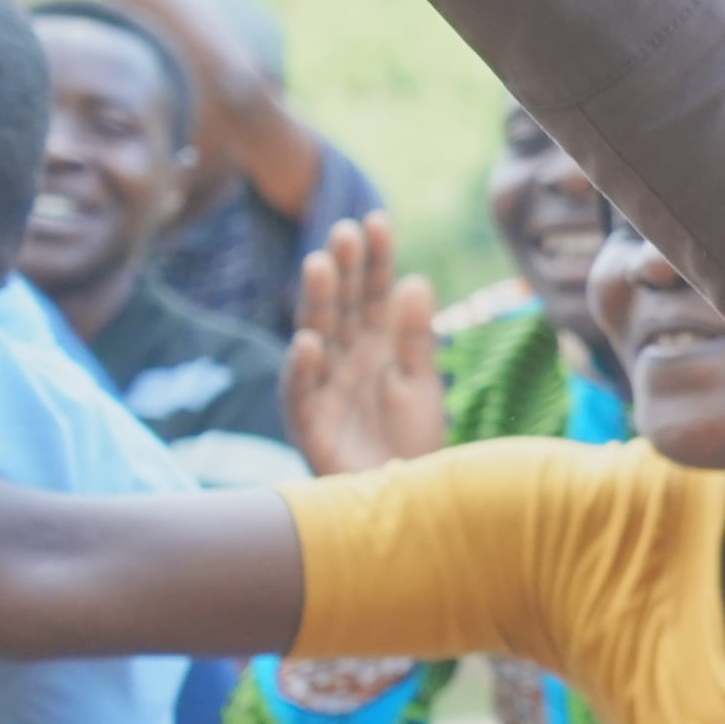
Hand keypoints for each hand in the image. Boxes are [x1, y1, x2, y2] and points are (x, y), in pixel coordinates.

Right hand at [280, 217, 444, 473]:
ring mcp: (324, 389)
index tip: (379, 220)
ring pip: (317, 337)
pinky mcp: (309, 425)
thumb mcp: (422, 384)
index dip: (376, 260)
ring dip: (317, 303)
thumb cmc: (411, 443)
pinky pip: (302, 393)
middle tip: (345, 230)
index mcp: (374, 346)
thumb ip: (417, 337)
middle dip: (343, 269)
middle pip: (341, 307)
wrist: (404, 503)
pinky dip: (303, 369)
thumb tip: (416, 279)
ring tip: (321, 265)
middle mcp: (344, 360)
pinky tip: (308, 342)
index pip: (373, 293)